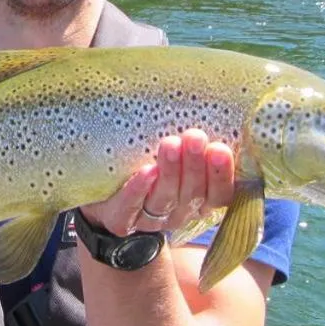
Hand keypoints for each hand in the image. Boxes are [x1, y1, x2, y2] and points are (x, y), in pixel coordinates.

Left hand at [80, 130, 234, 235]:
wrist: (103, 193)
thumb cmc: (147, 160)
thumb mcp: (176, 152)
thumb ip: (193, 142)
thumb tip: (212, 105)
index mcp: (198, 198)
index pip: (220, 194)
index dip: (221, 175)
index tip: (220, 148)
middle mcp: (179, 212)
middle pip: (192, 194)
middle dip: (195, 165)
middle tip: (195, 137)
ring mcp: (151, 219)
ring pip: (165, 198)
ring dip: (170, 171)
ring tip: (170, 144)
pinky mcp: (122, 220)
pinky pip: (131, 207)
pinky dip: (139, 189)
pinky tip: (146, 170)